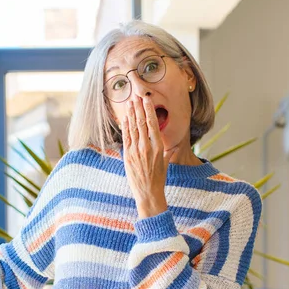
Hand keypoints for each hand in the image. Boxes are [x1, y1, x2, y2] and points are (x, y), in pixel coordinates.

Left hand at [122, 96, 177, 216]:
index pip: (153, 123)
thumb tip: (163, 140)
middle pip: (142, 122)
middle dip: (138, 108)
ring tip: (129, 103)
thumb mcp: (164, 160)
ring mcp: (136, 150)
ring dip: (131, 114)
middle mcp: (147, 146)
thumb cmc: (158, 177)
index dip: (149, 109)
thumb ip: (162, 148)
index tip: (146, 99)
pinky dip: (125, 127)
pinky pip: (126, 137)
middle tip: (135, 96)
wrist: (149, 192)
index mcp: (158, 145)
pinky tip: (125, 118)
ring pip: (133, 128)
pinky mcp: (127, 155)